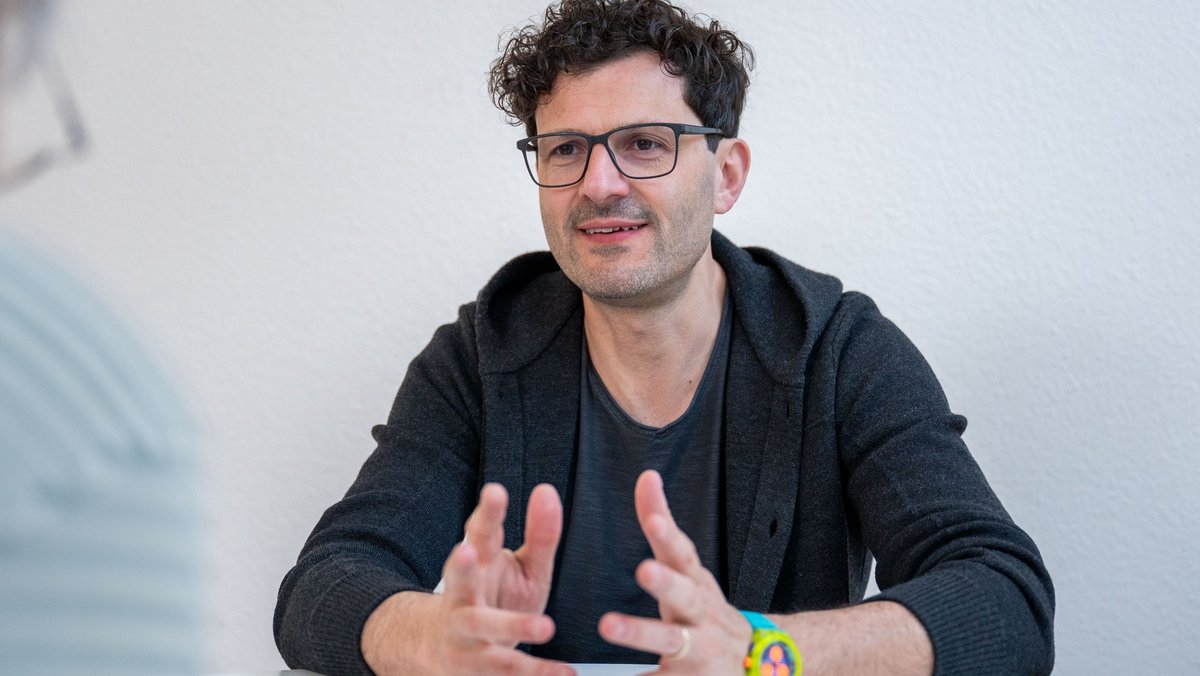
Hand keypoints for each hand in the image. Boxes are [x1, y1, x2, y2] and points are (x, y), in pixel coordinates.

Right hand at [363, 483, 572, 674]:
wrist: (450, 652)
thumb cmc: (494, 597)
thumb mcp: (520, 566)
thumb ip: (539, 535)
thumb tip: (547, 490)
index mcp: (477, 563)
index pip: (479, 533)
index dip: (486, 513)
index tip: (495, 491)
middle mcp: (463, 597)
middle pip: (460, 580)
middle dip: (462, 566)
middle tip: (465, 550)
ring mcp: (465, 634)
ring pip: (484, 630)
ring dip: (511, 628)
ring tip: (545, 626)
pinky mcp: (479, 668)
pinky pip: (508, 672)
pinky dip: (537, 674)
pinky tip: (565, 673)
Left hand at [597, 470, 751, 673]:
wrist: (754, 663)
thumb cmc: (704, 607)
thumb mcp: (687, 566)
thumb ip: (662, 523)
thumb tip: (647, 477)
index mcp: (694, 581)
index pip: (683, 553)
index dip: (669, 535)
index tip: (656, 520)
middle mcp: (698, 613)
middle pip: (685, 595)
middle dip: (666, 583)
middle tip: (644, 569)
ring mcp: (694, 649)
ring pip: (668, 641)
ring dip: (639, 632)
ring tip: (608, 624)